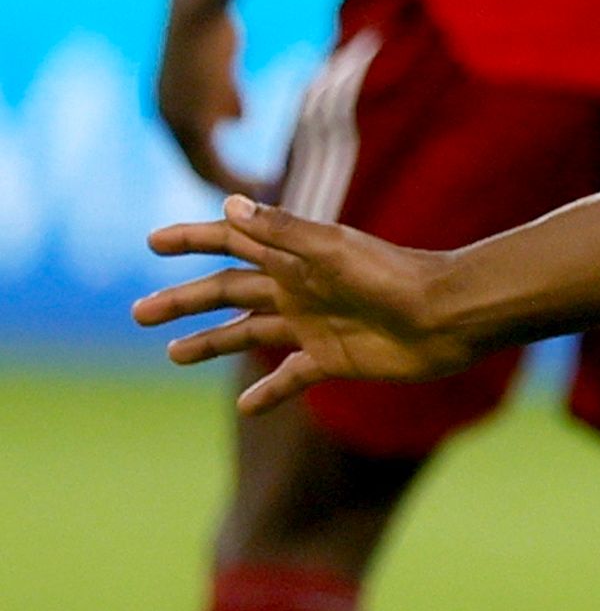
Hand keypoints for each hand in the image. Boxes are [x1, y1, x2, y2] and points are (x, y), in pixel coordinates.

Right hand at [136, 196, 475, 414]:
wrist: (448, 316)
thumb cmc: (394, 276)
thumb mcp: (332, 250)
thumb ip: (282, 230)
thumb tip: (228, 202)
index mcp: (296, 257)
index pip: (233, 242)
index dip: (194, 239)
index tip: (153, 243)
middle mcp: (299, 289)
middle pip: (229, 292)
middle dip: (185, 299)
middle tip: (140, 312)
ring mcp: (314, 325)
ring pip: (249, 333)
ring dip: (211, 342)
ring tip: (173, 353)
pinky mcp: (333, 359)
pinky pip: (290, 378)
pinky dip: (267, 392)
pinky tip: (246, 407)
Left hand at [156, 5, 274, 199]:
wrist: (198, 9)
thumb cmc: (212, 30)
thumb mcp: (220, 69)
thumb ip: (226, 98)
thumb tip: (238, 119)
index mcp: (170, 110)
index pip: (193, 151)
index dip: (219, 171)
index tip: (245, 186)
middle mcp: (167, 120)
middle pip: (195, 166)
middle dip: (226, 184)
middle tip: (257, 199)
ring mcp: (176, 121)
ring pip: (205, 168)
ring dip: (235, 184)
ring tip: (265, 194)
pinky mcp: (192, 120)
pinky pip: (215, 161)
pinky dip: (236, 177)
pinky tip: (263, 182)